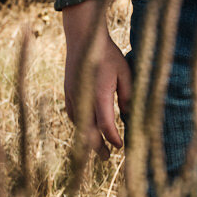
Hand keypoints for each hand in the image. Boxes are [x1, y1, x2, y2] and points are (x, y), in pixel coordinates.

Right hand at [62, 1, 131, 152]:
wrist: (83, 37)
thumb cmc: (107, 53)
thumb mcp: (125, 72)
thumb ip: (128, 95)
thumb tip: (129, 116)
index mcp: (99, 95)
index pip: (106, 126)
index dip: (114, 139)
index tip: (121, 146)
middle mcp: (83, 98)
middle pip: (89, 132)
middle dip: (98, 147)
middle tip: (108, 159)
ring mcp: (72, 96)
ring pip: (79, 125)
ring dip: (88, 139)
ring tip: (98, 149)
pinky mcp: (68, 92)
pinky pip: (73, 115)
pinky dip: (81, 125)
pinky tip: (87, 129)